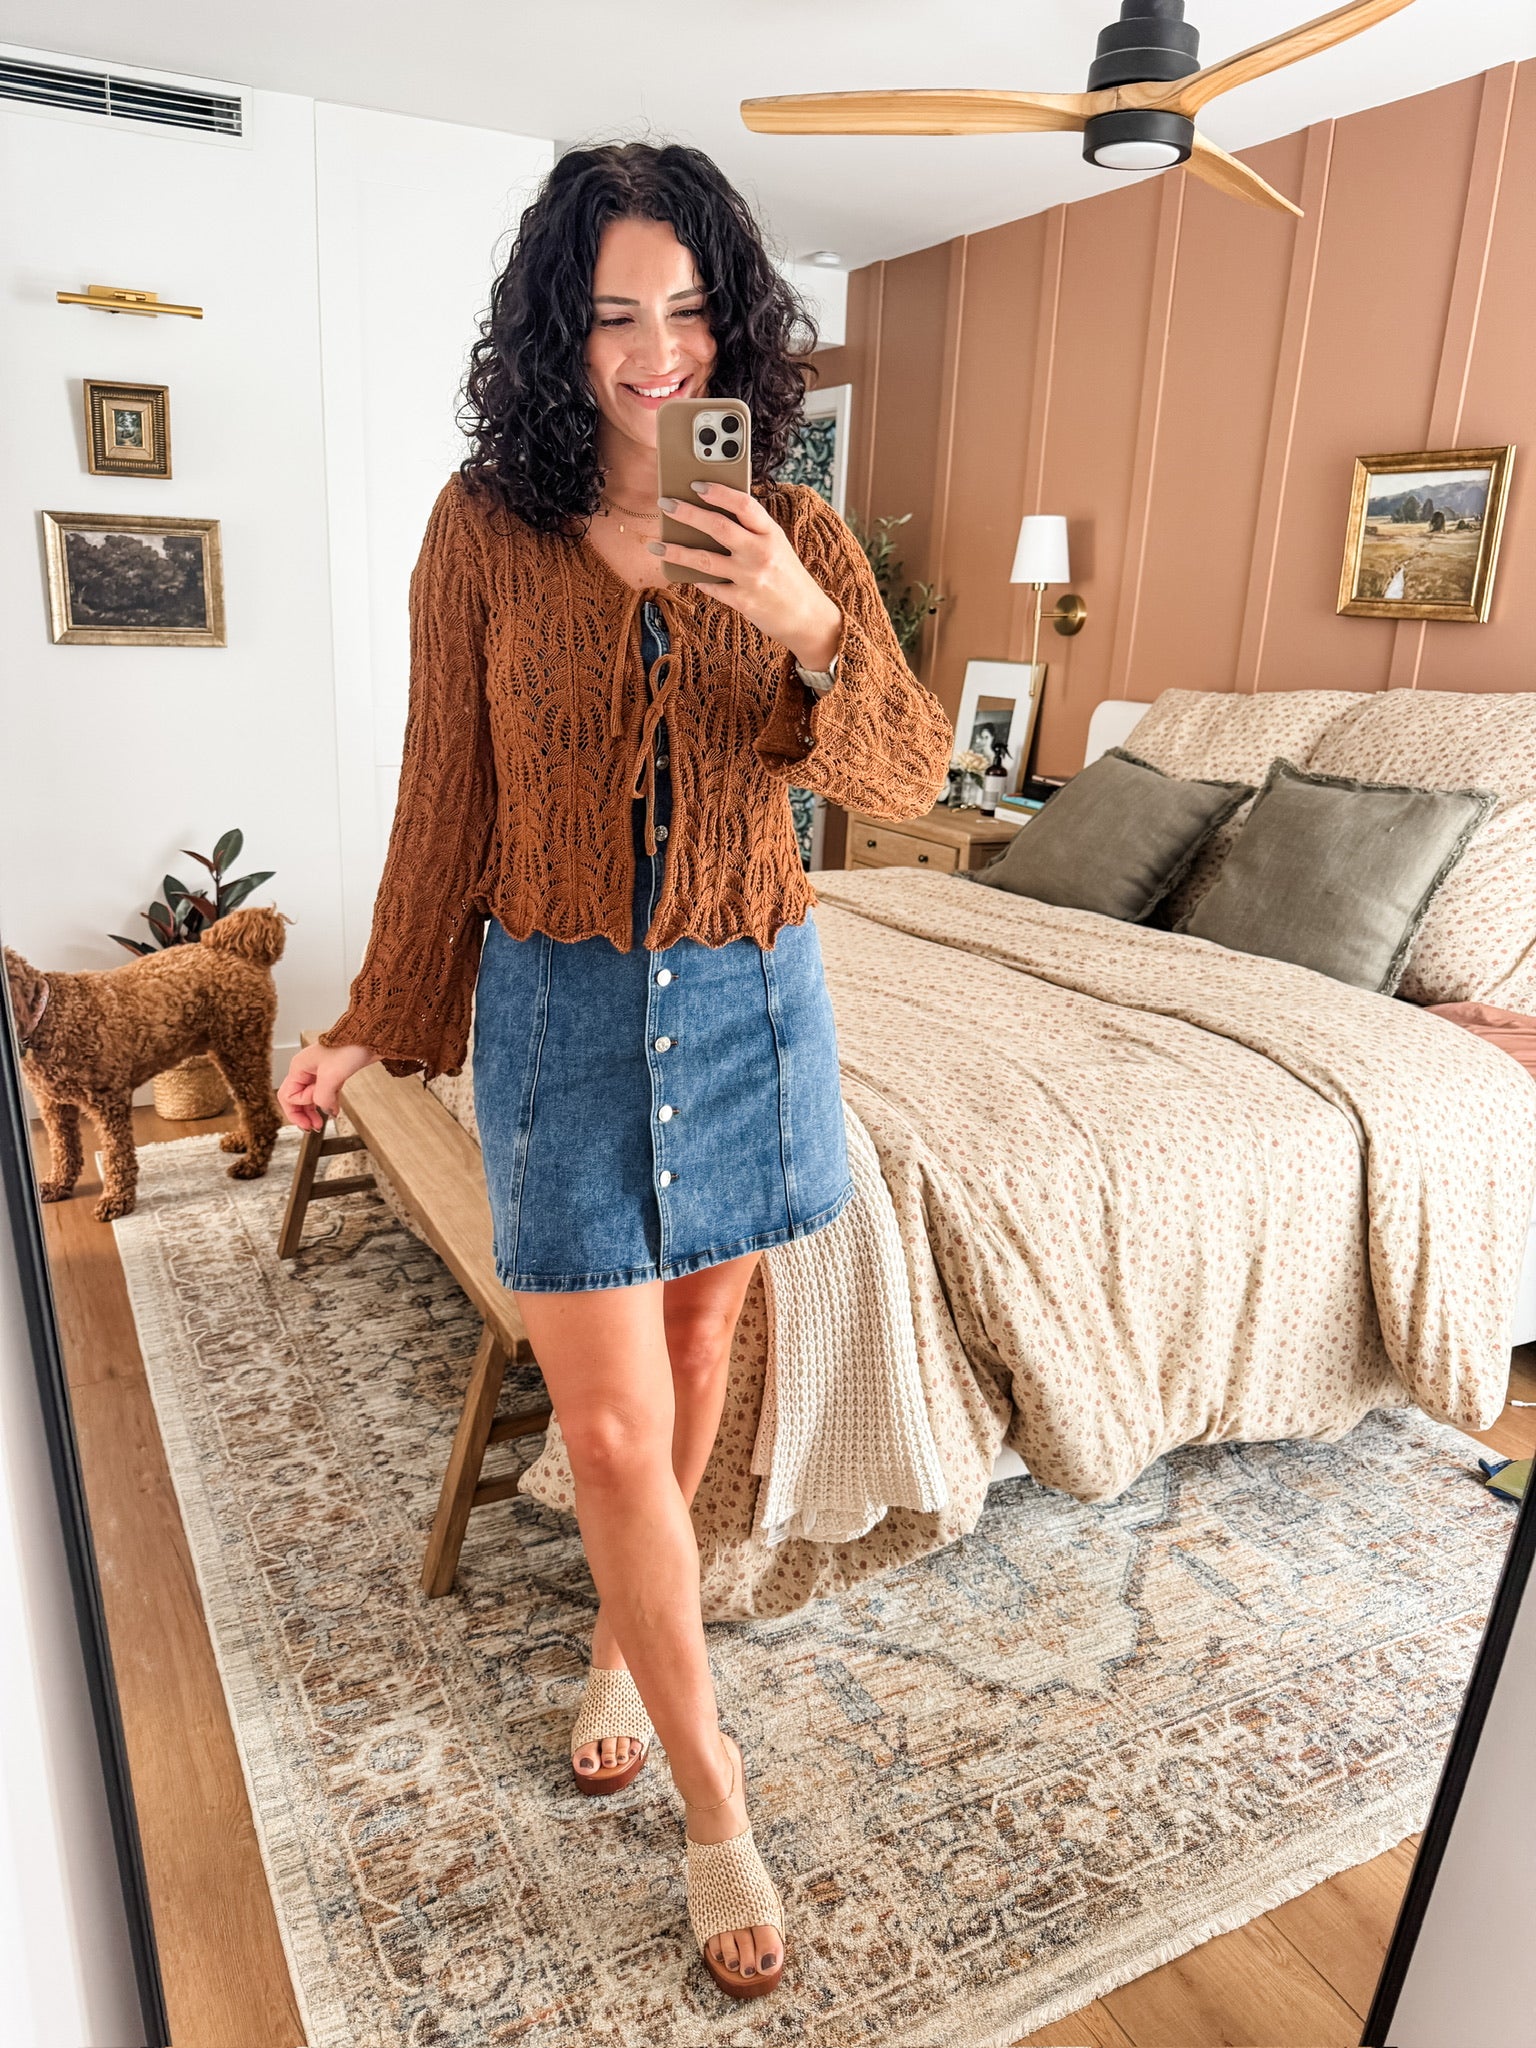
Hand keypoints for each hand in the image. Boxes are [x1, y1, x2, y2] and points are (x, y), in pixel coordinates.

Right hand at [279, 1042, 378, 1132]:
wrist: (370, 1038)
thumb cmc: (349, 1047)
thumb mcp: (332, 1075)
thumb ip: (323, 1097)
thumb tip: (324, 1111)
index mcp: (299, 1067)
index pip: (288, 1095)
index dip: (301, 1106)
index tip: (317, 1108)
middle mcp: (306, 1070)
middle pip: (296, 1098)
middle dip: (303, 1114)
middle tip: (312, 1127)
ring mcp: (319, 1073)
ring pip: (310, 1097)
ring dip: (315, 1111)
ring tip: (321, 1123)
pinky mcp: (333, 1074)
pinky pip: (324, 1093)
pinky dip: (327, 1104)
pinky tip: (333, 1112)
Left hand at [649, 482, 842, 669]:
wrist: (807, 617)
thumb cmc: (787, 576)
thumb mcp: (777, 546)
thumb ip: (751, 530)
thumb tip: (711, 513)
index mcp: (771, 533)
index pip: (743, 504)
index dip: (718, 492)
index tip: (696, 485)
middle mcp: (761, 553)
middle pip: (717, 527)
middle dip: (686, 513)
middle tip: (665, 504)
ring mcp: (750, 578)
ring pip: (703, 559)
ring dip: (675, 551)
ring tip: (655, 545)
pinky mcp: (742, 601)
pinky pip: (710, 587)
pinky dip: (695, 579)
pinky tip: (684, 574)